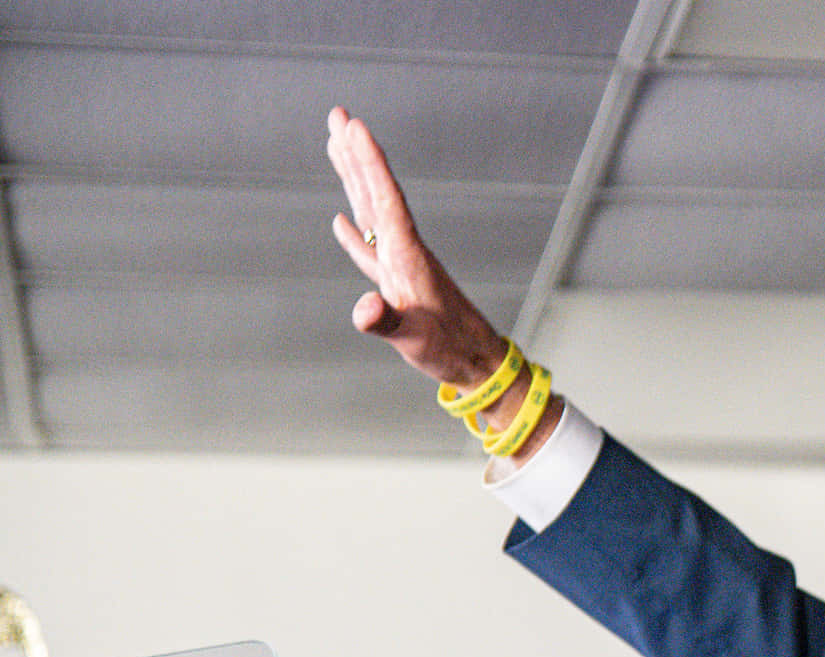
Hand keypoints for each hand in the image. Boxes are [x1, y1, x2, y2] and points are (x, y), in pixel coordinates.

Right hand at [326, 107, 508, 388]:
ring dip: (353, 179)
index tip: (353, 126)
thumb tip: (365, 310)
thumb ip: (387, 322)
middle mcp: (405, 251)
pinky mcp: (399, 285)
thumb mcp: (413, 338)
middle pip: (376, 193)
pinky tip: (340, 220)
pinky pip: (370, 250)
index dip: (369, 162)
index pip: (385, 199)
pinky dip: (354, 233)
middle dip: (356, 154)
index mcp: (408, 256)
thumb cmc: (450, 351)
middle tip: (337, 114)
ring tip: (336, 147)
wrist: (477, 365)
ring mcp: (401, 266)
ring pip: (371, 213)